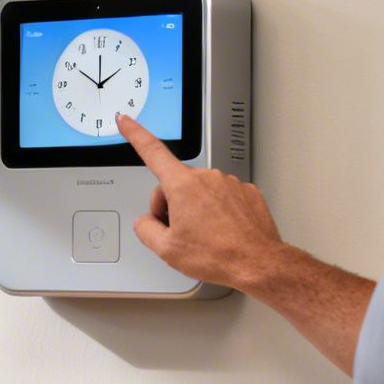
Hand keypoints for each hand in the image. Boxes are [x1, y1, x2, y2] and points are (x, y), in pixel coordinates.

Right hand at [119, 113, 288, 295]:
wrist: (257, 263)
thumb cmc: (218, 255)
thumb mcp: (167, 250)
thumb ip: (145, 229)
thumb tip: (145, 222)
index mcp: (183, 186)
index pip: (152, 151)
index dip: (135, 134)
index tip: (126, 120)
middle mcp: (207, 178)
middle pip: (175, 184)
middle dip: (172, 206)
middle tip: (180, 233)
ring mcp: (229, 183)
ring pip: (200, 192)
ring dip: (196, 210)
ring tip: (206, 237)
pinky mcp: (246, 192)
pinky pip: (222, 197)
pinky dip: (218, 212)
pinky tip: (222, 232)